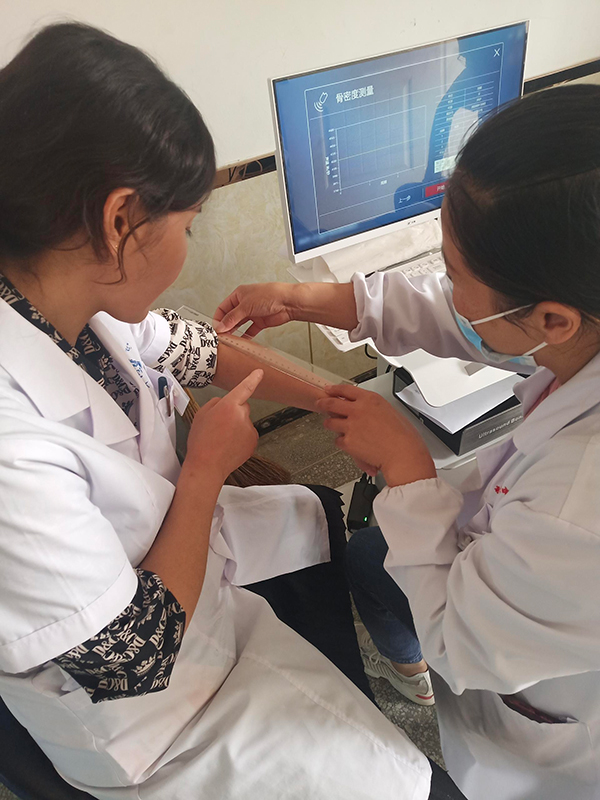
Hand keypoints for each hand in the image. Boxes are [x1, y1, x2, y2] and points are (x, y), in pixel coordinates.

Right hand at [184, 370, 262, 480]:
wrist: (207, 466)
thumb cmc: (201, 441)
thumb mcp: (201, 415)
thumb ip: (216, 403)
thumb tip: (224, 403)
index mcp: (228, 405)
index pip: (244, 387)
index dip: (253, 378)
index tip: (260, 372)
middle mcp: (242, 415)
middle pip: (242, 407)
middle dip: (233, 412)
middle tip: (218, 425)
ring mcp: (250, 429)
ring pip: (244, 421)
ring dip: (236, 426)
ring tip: (221, 438)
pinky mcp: (253, 441)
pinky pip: (247, 434)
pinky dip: (240, 438)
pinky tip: (228, 445)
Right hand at [213, 283, 296, 336]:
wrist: (288, 302)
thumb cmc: (270, 295)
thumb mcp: (245, 306)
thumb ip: (232, 318)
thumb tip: (220, 326)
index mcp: (239, 294)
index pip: (223, 307)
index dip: (218, 318)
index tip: (216, 329)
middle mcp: (245, 303)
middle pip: (230, 317)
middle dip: (226, 326)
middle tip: (222, 336)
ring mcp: (253, 313)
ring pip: (240, 324)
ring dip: (234, 332)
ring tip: (230, 339)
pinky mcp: (260, 322)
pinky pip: (250, 330)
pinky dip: (245, 336)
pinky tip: (241, 341)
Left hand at [316, 384, 435, 486]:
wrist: (403, 454)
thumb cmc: (403, 436)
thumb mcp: (390, 411)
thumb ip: (373, 408)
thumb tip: (366, 409)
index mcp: (370, 400)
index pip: (346, 389)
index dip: (334, 389)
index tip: (329, 390)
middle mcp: (358, 410)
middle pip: (331, 403)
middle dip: (322, 404)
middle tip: (319, 404)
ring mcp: (351, 426)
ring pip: (330, 423)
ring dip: (331, 425)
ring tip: (335, 427)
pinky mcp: (348, 441)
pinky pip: (338, 441)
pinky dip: (342, 443)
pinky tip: (350, 444)